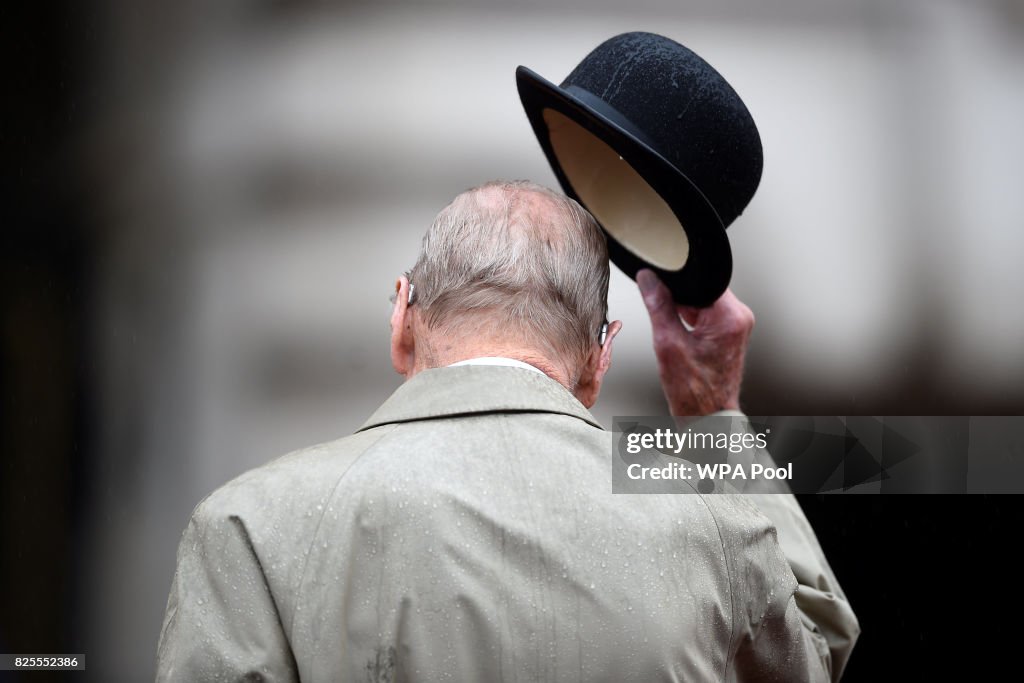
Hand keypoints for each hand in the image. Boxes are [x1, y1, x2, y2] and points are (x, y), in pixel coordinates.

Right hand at [637, 269, 754, 415]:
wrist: (708, 417)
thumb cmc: (695, 392)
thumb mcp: (667, 344)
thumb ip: (658, 306)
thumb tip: (648, 279)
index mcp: (730, 317)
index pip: (701, 279)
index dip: (677, 280)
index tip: (661, 288)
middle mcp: (739, 318)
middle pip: (701, 289)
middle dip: (679, 300)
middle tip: (671, 326)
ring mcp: (735, 325)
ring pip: (701, 301)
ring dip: (684, 313)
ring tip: (681, 341)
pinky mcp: (728, 332)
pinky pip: (705, 315)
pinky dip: (690, 322)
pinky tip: (684, 342)